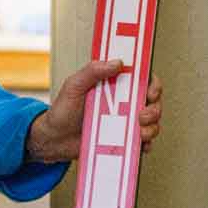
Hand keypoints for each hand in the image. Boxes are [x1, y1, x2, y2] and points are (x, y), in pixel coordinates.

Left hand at [26, 59, 165, 163]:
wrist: (53, 139)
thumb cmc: (62, 110)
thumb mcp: (74, 85)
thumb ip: (92, 71)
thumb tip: (116, 62)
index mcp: (116, 86)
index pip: (143, 80)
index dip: (154, 84)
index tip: (150, 92)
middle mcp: (124, 103)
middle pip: (153, 102)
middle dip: (154, 109)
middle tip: (141, 116)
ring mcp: (125, 122)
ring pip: (152, 123)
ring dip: (152, 128)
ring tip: (139, 132)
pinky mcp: (123, 140)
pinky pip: (142, 143)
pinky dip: (145, 145)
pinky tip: (139, 145)